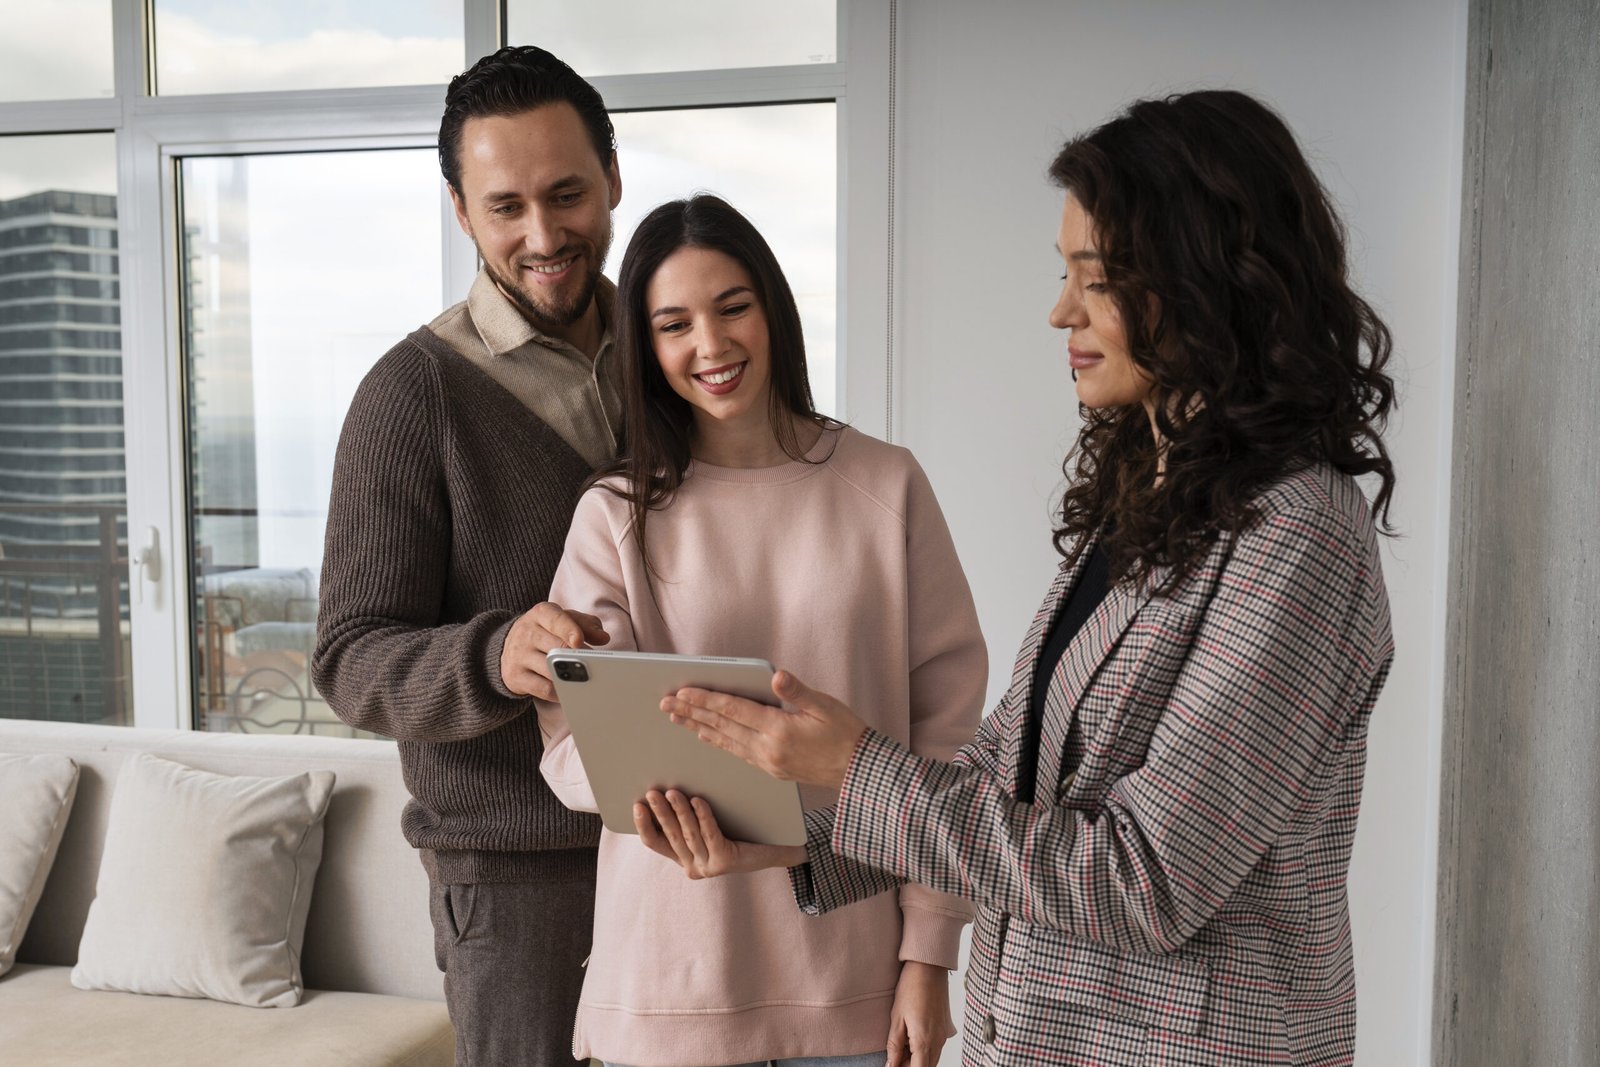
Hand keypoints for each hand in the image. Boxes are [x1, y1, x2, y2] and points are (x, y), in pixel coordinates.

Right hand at [499, 602, 608, 699]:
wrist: (508, 648)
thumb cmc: (545, 632)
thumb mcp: (564, 621)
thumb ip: (586, 624)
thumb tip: (603, 638)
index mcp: (541, 613)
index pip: (556, 620)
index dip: (569, 630)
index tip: (579, 641)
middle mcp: (527, 632)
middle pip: (557, 647)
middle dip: (578, 657)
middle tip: (595, 665)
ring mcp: (518, 655)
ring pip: (551, 670)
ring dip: (571, 677)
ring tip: (585, 679)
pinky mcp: (515, 677)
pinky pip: (543, 689)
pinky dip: (560, 692)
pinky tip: (569, 691)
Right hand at [632, 789, 806, 878]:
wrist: (776, 846)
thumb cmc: (740, 828)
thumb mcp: (707, 822)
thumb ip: (687, 814)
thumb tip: (665, 786)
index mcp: (683, 857)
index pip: (655, 843)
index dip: (644, 825)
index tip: (636, 804)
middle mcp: (692, 866)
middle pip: (670, 836)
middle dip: (659, 813)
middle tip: (651, 792)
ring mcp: (708, 866)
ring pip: (688, 834)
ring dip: (678, 811)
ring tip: (672, 791)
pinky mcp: (724, 862)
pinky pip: (710, 835)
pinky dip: (703, 817)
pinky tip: (698, 800)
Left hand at [660, 670, 868, 789]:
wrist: (857, 770)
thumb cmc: (845, 733)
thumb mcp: (824, 706)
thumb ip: (796, 691)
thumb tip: (775, 676)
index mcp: (779, 729)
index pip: (733, 710)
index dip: (706, 699)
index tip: (683, 692)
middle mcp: (767, 748)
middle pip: (721, 726)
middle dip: (691, 713)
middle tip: (666, 704)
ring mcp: (767, 762)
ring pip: (724, 741)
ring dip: (698, 727)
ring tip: (677, 718)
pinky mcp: (770, 769)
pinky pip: (736, 753)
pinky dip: (717, 741)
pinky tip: (705, 735)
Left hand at [886, 961, 953, 1066]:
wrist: (929, 968)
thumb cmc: (912, 988)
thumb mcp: (896, 1018)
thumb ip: (894, 1046)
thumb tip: (891, 1065)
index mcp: (924, 1041)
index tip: (893, 1065)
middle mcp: (938, 1041)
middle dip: (910, 1066)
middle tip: (895, 1057)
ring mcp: (943, 1035)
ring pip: (932, 1060)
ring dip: (917, 1059)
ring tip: (901, 1047)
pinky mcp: (945, 1029)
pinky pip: (936, 1048)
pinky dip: (924, 1050)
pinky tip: (911, 1039)